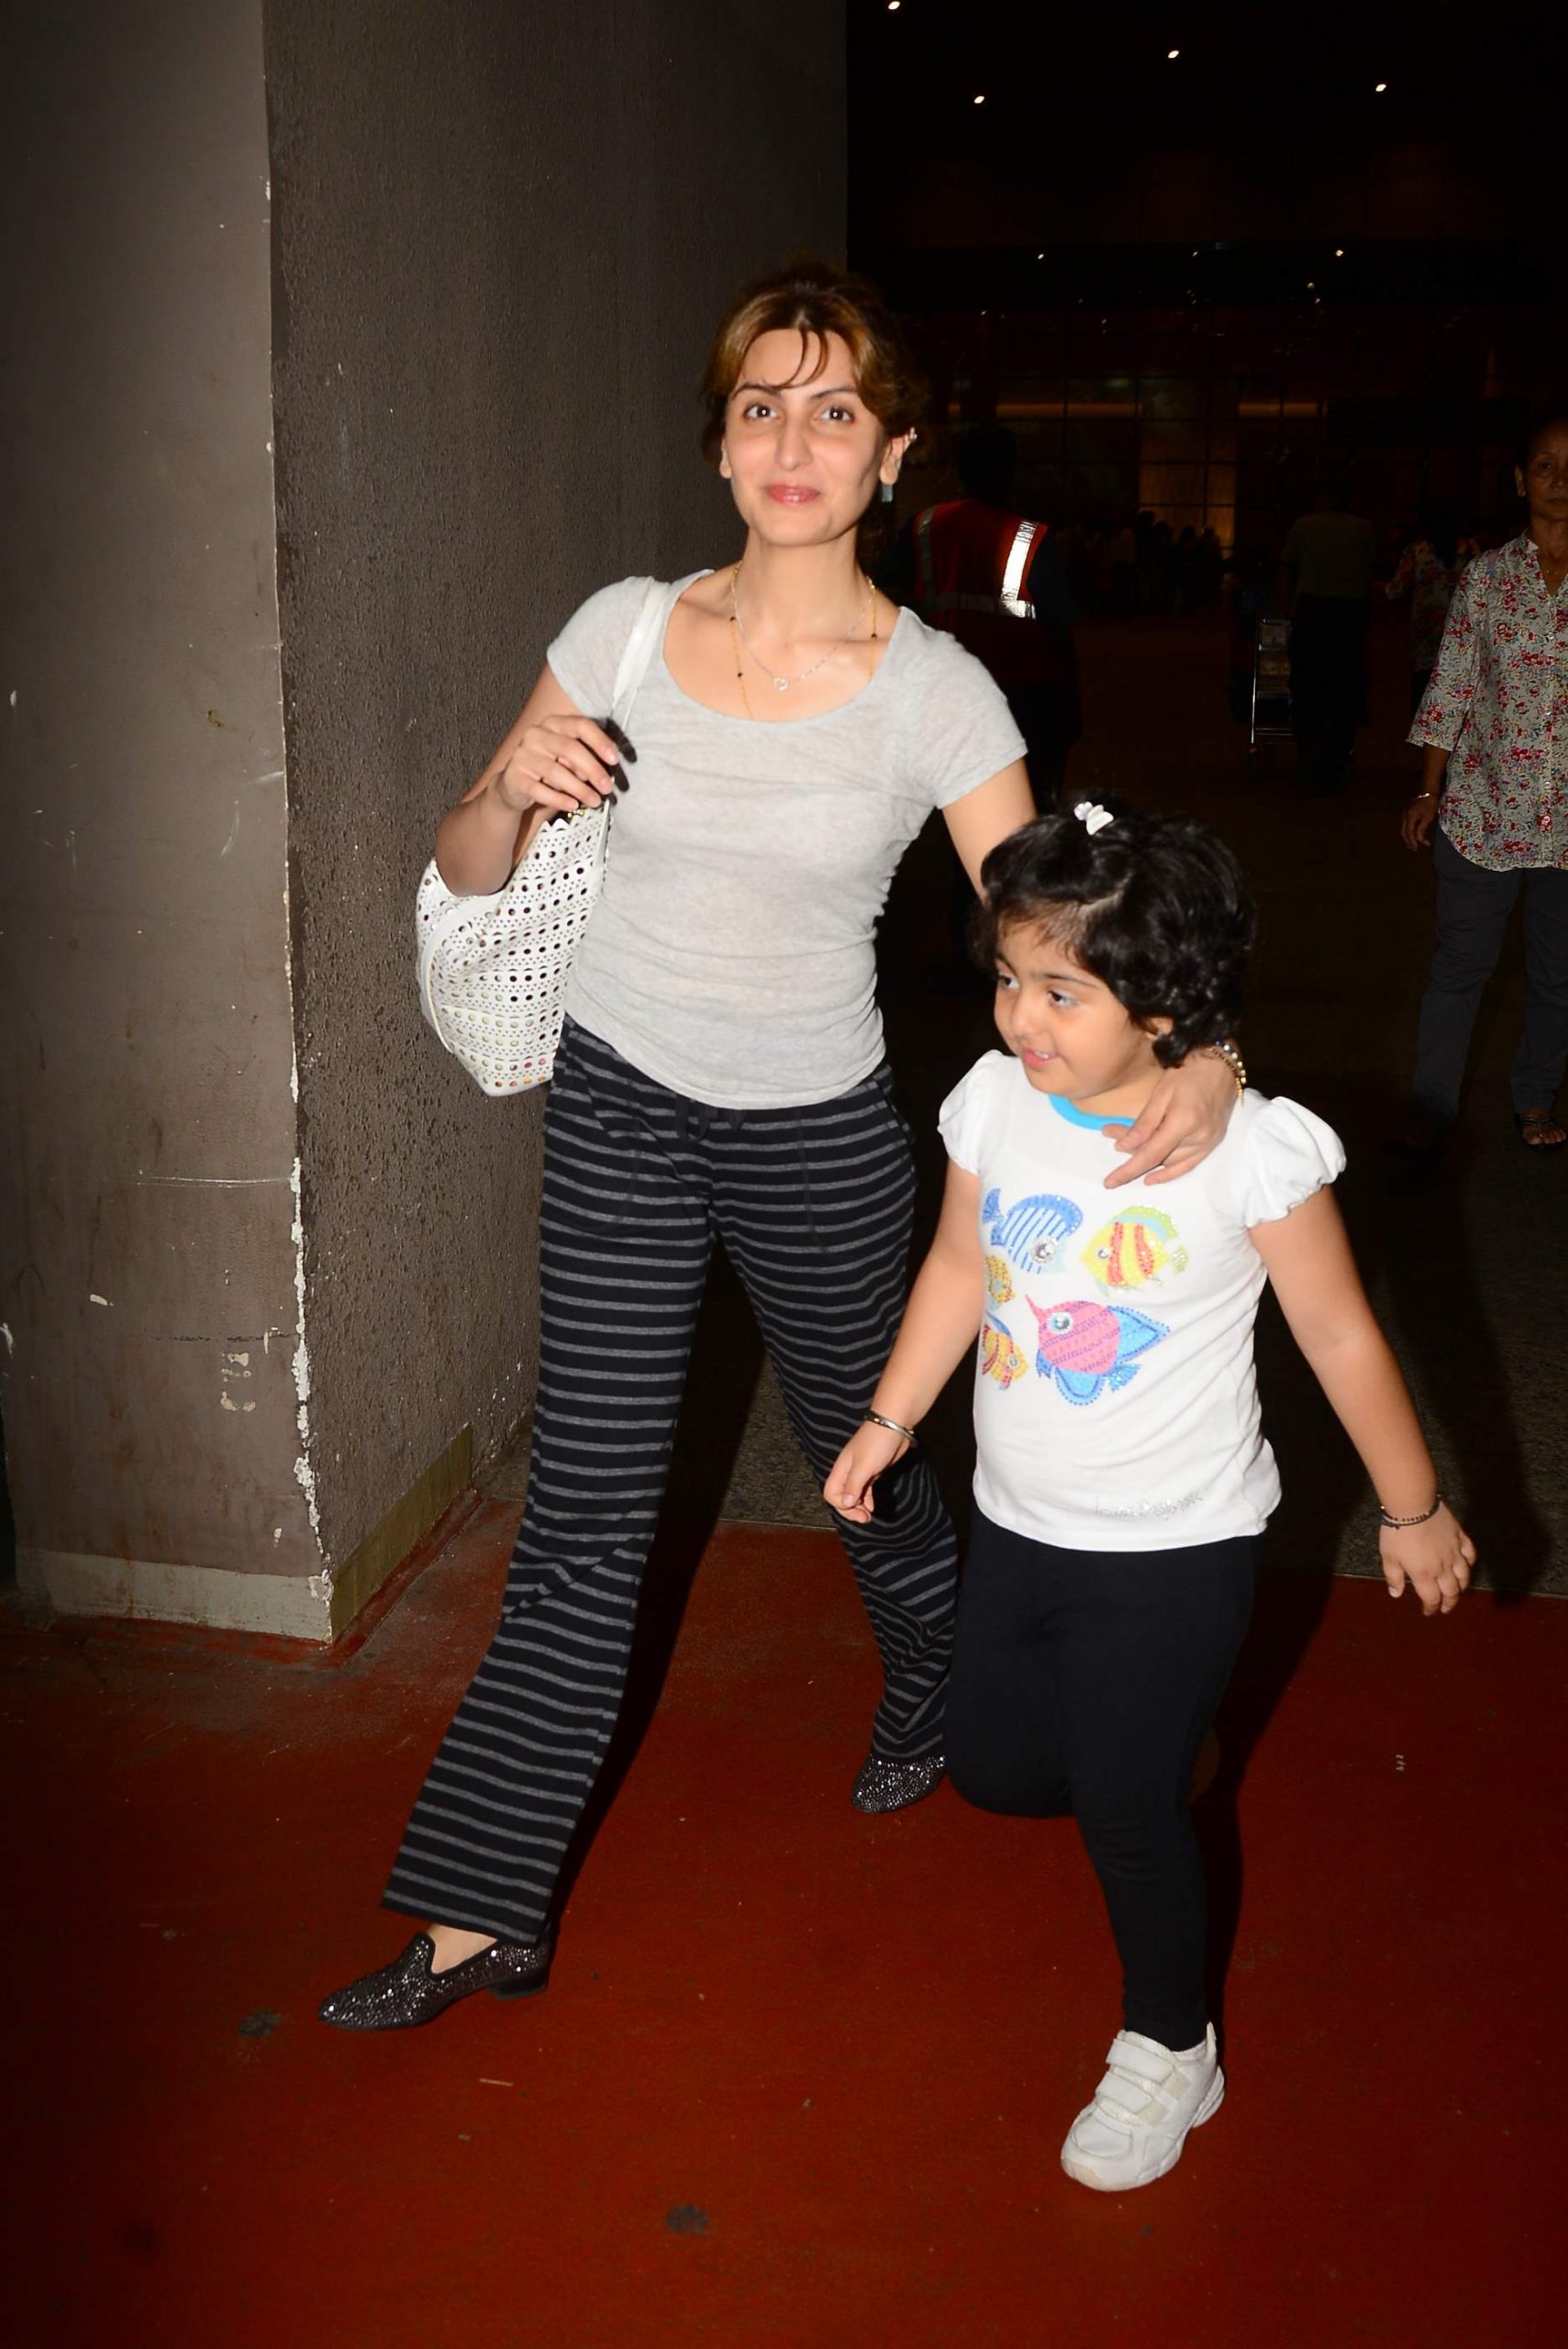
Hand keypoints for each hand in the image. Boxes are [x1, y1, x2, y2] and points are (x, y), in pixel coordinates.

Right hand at [492, 713, 622, 818]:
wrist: (515, 783)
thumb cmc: (550, 767)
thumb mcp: (569, 759)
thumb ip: (586, 759)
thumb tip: (605, 773)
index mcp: (554, 723)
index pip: (580, 725)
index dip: (599, 741)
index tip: (615, 760)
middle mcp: (536, 734)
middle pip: (570, 748)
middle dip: (593, 769)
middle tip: (608, 787)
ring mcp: (523, 755)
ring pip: (556, 772)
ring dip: (580, 789)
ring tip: (595, 801)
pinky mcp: (515, 777)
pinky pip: (540, 790)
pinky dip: (559, 799)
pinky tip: (573, 805)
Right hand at [823, 1421, 910, 1523]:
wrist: (894, 1425)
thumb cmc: (877, 1444)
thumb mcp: (864, 1467)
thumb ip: (853, 1485)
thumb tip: (844, 1504)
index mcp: (841, 1469)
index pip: (831, 1493)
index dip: (842, 1505)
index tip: (858, 1508)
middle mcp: (848, 1472)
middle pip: (841, 1496)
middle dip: (850, 1510)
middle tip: (865, 1518)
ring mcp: (860, 1471)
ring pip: (853, 1494)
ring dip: (859, 1507)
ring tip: (868, 1516)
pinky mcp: (872, 1471)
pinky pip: (864, 1490)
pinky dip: (866, 1499)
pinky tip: (871, 1506)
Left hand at [1105, 1052, 1236, 1187]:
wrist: (1223, 1064)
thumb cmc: (1189, 1071)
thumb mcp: (1161, 1093)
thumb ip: (1144, 1123)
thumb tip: (1122, 1148)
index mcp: (1184, 1123)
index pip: (1150, 1155)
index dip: (1128, 1170)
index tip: (1109, 1181)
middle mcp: (1198, 1138)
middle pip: (1158, 1158)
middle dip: (1131, 1153)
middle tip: (1111, 1136)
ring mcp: (1208, 1143)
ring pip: (1171, 1163)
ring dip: (1148, 1162)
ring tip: (1127, 1153)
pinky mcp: (1213, 1143)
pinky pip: (1189, 1165)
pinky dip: (1170, 1173)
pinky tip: (1152, 1177)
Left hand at [1380, 1504, 1473, 1614]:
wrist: (1413, 1507)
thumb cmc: (1397, 1533)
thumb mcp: (1388, 1557)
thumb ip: (1393, 1577)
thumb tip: (1397, 1594)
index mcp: (1424, 1575)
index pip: (1431, 1598)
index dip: (1431, 1608)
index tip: (1429, 1612)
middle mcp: (1443, 1568)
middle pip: (1451, 1591)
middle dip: (1449, 1602)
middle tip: (1446, 1607)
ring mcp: (1454, 1553)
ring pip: (1464, 1576)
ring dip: (1462, 1587)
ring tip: (1458, 1591)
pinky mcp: (1460, 1537)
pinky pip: (1471, 1554)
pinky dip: (1470, 1563)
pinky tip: (1467, 1566)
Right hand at [1400, 794, 1437, 850]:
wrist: (1428, 791)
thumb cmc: (1430, 803)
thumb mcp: (1428, 817)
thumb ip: (1422, 829)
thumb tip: (1419, 840)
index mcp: (1410, 817)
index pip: (1409, 832)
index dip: (1412, 841)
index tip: (1417, 847)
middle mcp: (1405, 816)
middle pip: (1404, 832)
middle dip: (1409, 841)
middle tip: (1414, 849)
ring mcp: (1405, 814)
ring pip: (1404, 829)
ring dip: (1408, 837)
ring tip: (1414, 844)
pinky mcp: (1407, 813)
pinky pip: (1406, 825)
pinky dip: (1409, 831)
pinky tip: (1413, 835)